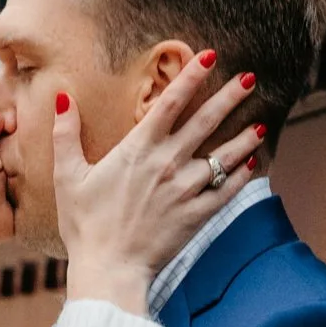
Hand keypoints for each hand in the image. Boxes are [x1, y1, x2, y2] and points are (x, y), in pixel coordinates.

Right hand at [56, 52, 265, 313]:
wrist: (109, 270)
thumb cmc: (85, 225)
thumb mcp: (67, 177)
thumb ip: (66, 135)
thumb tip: (63, 98)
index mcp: (137, 149)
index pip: (171, 102)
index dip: (192, 76)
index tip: (211, 57)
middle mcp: (167, 164)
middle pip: (206, 121)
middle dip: (230, 97)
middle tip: (251, 78)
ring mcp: (186, 190)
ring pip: (223, 156)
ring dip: (244, 137)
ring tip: (262, 123)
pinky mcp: (197, 216)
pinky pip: (226, 191)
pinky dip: (241, 176)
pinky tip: (253, 164)